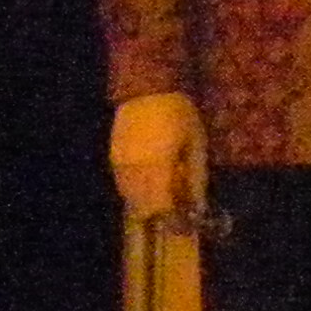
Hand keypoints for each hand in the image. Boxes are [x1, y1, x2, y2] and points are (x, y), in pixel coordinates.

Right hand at [108, 92, 204, 226]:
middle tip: (175, 205)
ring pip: (129, 197)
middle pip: (141, 207)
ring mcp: (120, 163)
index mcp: (158, 165)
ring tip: (164, 188)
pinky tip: (150, 178)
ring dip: (145, 201)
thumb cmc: (179, 114)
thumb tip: (198, 205)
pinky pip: (122, 183)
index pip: (159, 207)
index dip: (171, 219)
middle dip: (158, 212)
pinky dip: (136, 188)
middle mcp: (134, 169)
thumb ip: (195, 177)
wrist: (148, 88)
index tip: (183, 221)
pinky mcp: (113, 157)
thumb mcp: (196, 144)